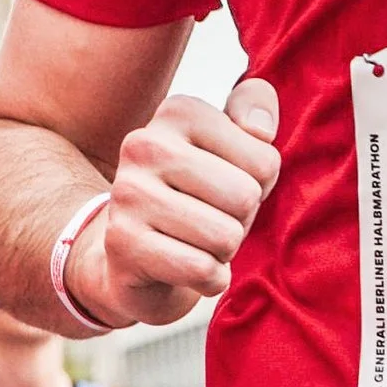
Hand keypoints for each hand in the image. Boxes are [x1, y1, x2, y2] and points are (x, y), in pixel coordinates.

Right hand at [75, 77, 281, 330]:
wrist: (134, 254)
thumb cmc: (198, 196)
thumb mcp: (232, 144)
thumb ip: (256, 107)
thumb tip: (261, 131)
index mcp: (179, 111)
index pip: (265, 163)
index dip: (259, 187)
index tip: (227, 187)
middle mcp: (145, 144)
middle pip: (245, 198)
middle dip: (241, 221)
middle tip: (212, 219)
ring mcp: (128, 193)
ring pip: (225, 237)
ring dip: (223, 252)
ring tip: (197, 241)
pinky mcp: (122, 242)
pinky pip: (201, 269)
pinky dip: (209, 279)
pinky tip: (186, 267)